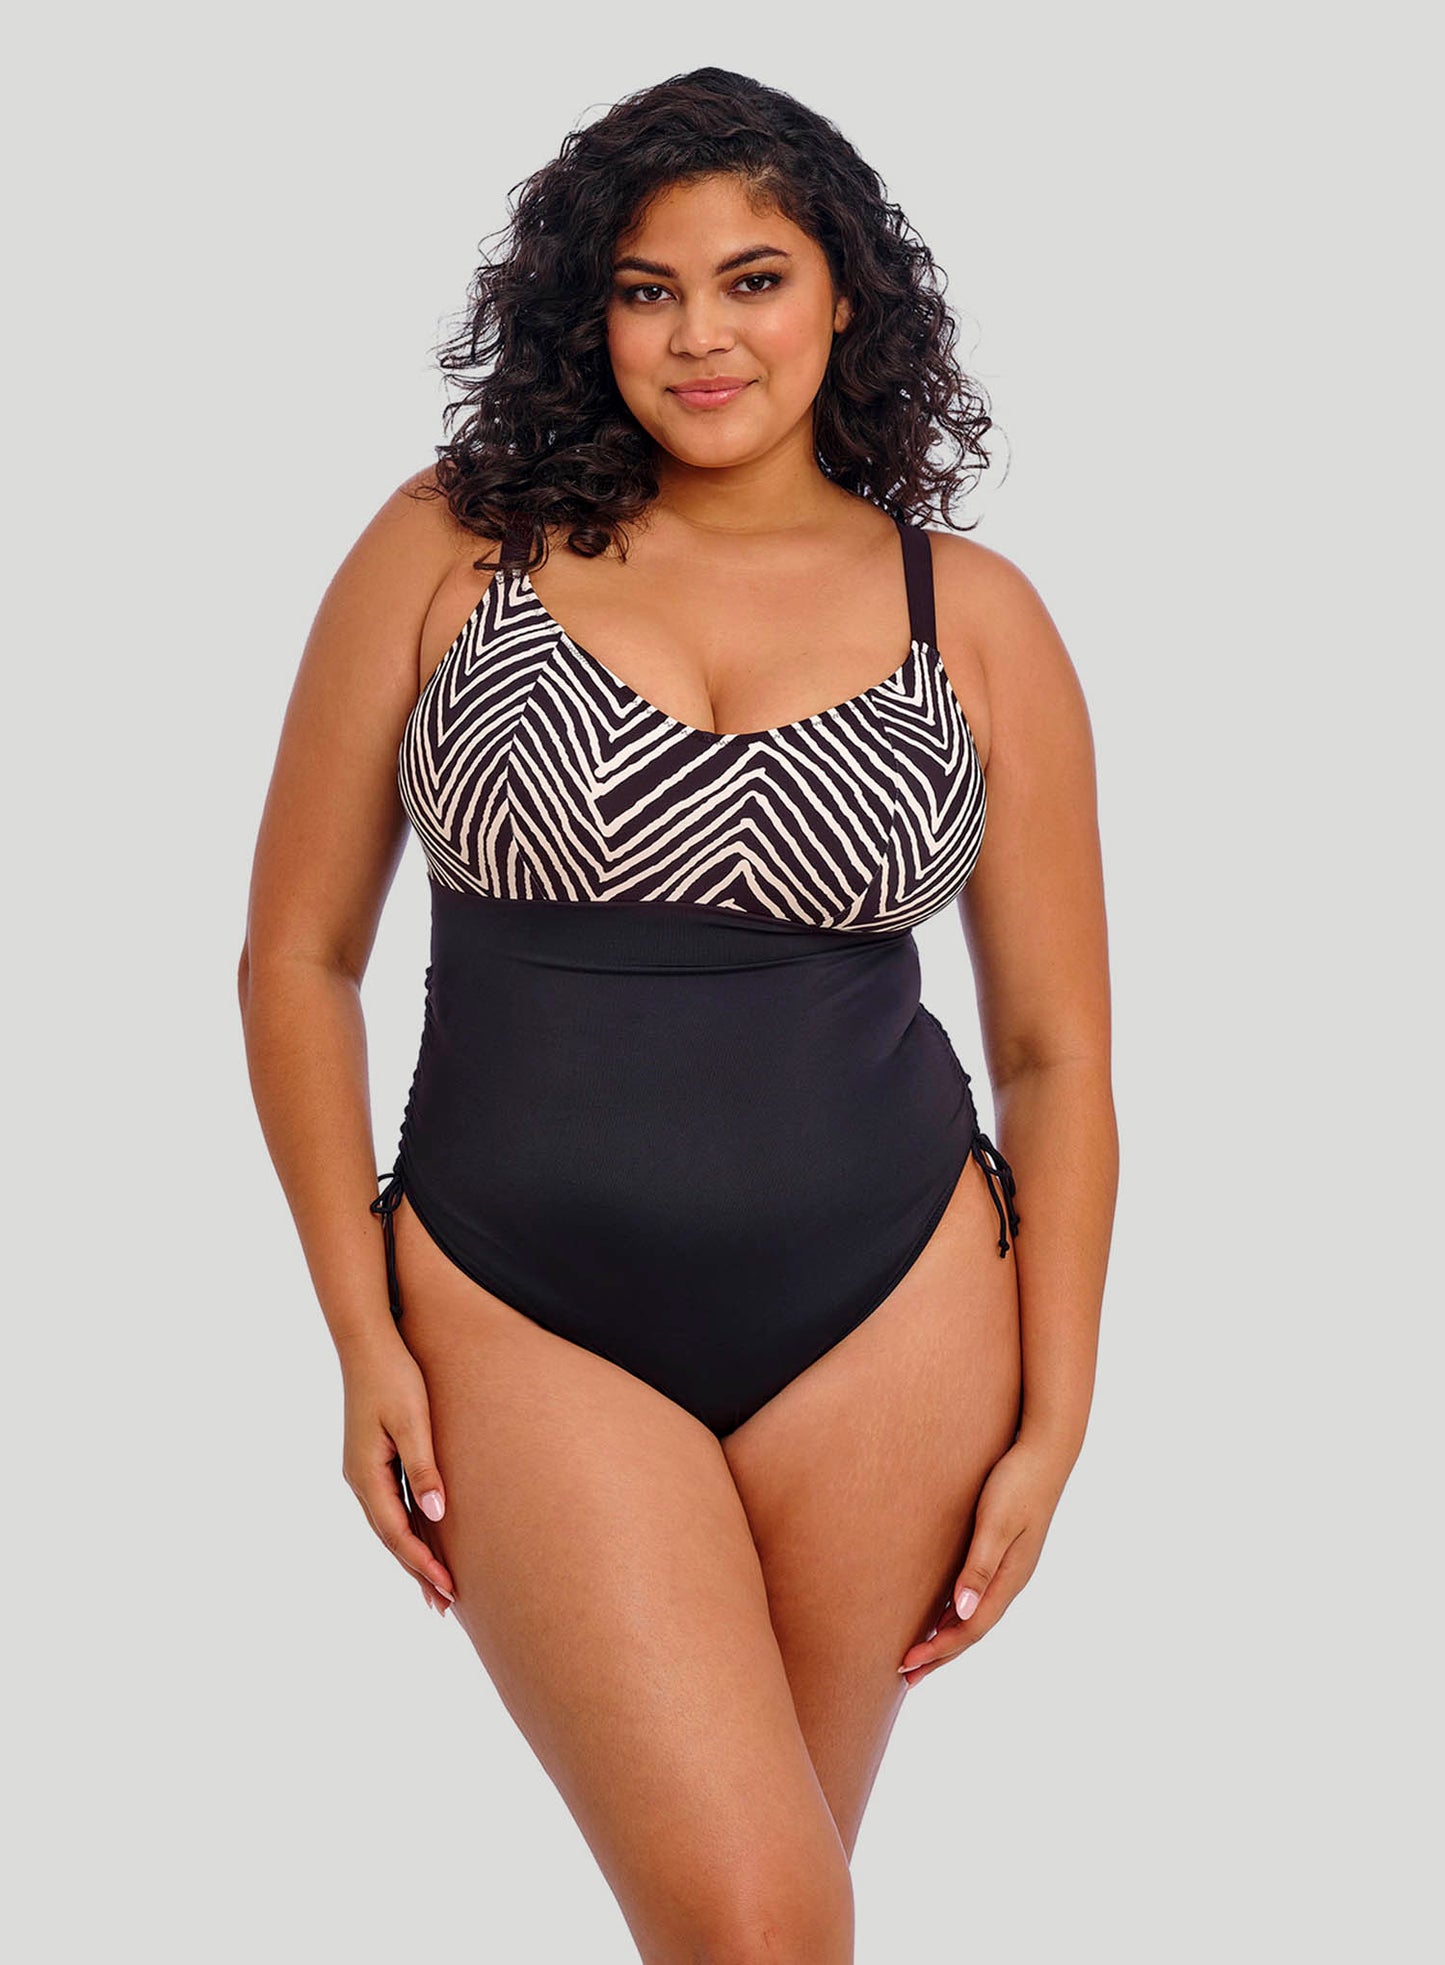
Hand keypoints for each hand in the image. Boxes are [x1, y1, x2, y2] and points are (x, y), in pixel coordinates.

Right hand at [341, 1339, 457, 1615]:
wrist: (368, 1342)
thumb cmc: (394, 1376)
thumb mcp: (412, 1421)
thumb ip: (424, 1469)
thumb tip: (436, 1517)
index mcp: (366, 1475)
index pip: (397, 1533)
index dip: (423, 1564)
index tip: (449, 1589)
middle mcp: (360, 1479)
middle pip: (390, 1538)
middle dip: (417, 1572)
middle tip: (445, 1607)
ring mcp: (363, 1471)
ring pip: (389, 1525)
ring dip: (411, 1556)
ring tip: (436, 1588)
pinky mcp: (372, 1460)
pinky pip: (391, 1506)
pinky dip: (407, 1531)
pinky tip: (422, 1540)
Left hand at [897, 1434, 1070, 1685]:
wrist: (1045, 1451)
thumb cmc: (1017, 1482)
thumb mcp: (996, 1523)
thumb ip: (980, 1566)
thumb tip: (964, 1613)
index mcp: (1010, 1578)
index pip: (971, 1629)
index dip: (939, 1650)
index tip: (908, 1663)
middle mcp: (1011, 1580)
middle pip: (973, 1630)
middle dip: (940, 1655)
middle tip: (906, 1678)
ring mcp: (1010, 1568)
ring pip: (975, 1615)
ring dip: (947, 1637)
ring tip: (920, 1655)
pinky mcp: (1004, 1552)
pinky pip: (977, 1595)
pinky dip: (957, 1613)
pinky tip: (943, 1613)